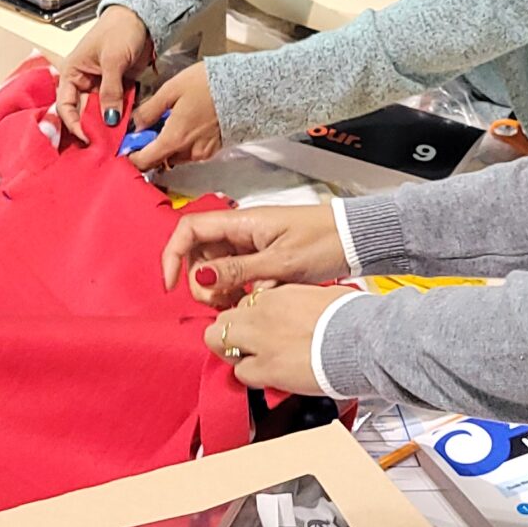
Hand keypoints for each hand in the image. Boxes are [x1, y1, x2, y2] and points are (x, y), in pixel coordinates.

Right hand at [55, 5, 156, 139]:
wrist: (141, 17)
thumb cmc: (119, 31)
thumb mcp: (113, 60)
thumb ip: (110, 90)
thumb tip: (109, 120)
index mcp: (73, 73)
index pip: (65, 105)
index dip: (73, 123)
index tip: (85, 137)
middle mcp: (84, 82)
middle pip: (84, 112)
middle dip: (92, 129)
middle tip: (103, 146)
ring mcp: (102, 86)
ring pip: (102, 112)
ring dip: (108, 126)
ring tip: (116, 143)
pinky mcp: (119, 88)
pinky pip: (117, 107)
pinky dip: (122, 117)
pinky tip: (127, 130)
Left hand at [131, 61, 222, 170]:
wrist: (246, 88)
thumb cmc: (208, 85)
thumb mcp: (171, 89)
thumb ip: (150, 110)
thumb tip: (136, 124)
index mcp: (174, 139)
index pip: (145, 161)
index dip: (132, 157)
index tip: (127, 147)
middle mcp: (188, 151)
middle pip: (160, 160)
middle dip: (150, 148)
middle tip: (147, 129)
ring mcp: (203, 152)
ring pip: (176, 156)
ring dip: (168, 145)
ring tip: (169, 122)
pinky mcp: (214, 149)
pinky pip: (192, 152)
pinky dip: (184, 143)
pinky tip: (186, 124)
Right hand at [162, 202, 348, 299]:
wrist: (355, 239)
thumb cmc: (323, 242)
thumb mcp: (279, 262)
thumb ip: (237, 271)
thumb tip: (198, 277)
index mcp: (241, 222)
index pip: (189, 230)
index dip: (173, 256)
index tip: (171, 286)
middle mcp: (241, 231)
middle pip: (200, 254)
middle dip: (202, 282)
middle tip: (223, 303)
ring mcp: (251, 244)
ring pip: (218, 268)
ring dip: (221, 289)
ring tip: (242, 304)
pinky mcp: (263, 257)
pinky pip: (238, 274)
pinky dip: (239, 290)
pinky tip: (255, 301)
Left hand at [204, 283, 348, 393]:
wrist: (362, 339)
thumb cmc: (352, 318)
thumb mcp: (321, 296)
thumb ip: (300, 301)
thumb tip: (302, 308)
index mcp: (277, 294)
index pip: (245, 302)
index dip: (250, 318)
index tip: (259, 327)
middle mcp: (262, 313)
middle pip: (222, 320)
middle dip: (230, 334)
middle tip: (244, 346)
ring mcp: (261, 341)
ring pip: (219, 343)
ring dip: (234, 354)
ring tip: (253, 362)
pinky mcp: (267, 368)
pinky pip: (241, 373)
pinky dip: (251, 377)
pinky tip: (268, 377)